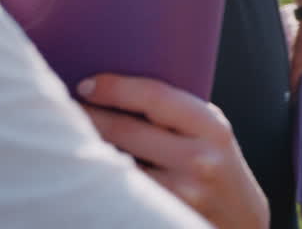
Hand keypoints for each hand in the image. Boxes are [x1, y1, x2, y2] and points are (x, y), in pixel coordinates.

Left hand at [78, 74, 268, 228]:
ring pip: (113, 166)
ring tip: (65, 137)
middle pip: (124, 131)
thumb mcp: (212, 135)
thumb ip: (178, 114)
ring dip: (85, 150)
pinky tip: (87, 172)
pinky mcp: (161, 217)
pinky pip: (117, 192)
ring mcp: (179, 193)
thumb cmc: (218, 170)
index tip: (86, 85)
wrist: (241, 225)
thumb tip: (115, 90)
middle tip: (60, 109)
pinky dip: (98, 180)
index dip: (115, 88)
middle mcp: (198, 160)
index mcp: (213, 128)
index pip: (155, 97)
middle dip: (86, 116)